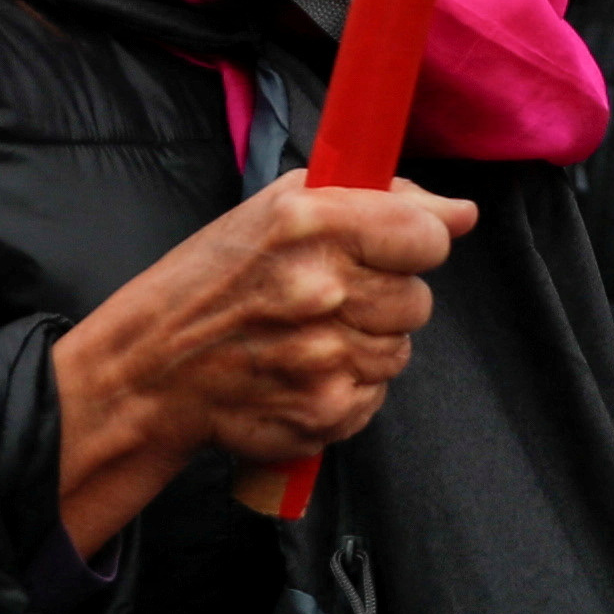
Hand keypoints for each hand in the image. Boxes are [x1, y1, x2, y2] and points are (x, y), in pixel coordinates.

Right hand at [49, 174, 474, 551]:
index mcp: (310, 222)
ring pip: (400, 350)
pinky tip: (302, 371)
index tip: (395, 249)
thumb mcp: (280, 207)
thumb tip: (461, 213)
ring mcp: (324, 357)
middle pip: (417, 299)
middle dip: (384, 297)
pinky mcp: (324, 412)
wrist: (152, 368)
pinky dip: (348, 387)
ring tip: (309, 336)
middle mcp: (320, 289)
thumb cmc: (213, 279)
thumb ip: (378, 201)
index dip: (417, 243)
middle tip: (329, 297)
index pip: (424, 236)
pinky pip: (376, 396)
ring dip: (366, 344)